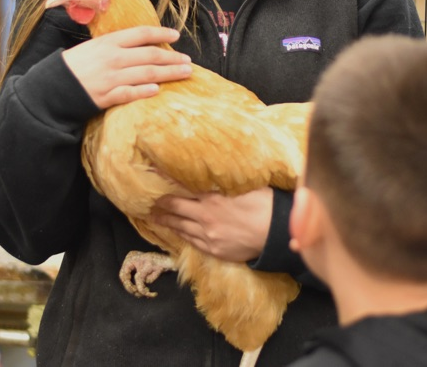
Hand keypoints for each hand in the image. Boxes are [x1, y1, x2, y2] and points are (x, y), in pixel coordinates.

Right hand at [62, 26, 191, 108]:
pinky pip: (130, 93)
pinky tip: (158, 90)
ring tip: (184, 73)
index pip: (141, 34)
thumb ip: (116, 45)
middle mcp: (113, 58)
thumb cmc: (75, 64)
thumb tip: (142, 44)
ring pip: (147, 74)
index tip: (176, 36)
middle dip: (173, 58)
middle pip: (150, 56)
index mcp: (109, 42)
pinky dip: (145, 91)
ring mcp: (111, 78)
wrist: (53, 86)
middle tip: (188, 61)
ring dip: (169, 73)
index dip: (161, 34)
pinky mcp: (106, 96)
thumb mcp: (94, 47)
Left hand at [151, 187, 273, 261]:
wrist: (276, 234)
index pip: (184, 190)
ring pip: (181, 228)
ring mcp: (209, 236)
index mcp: (213, 199)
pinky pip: (192, 242)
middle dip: (162, 206)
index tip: (156, 178)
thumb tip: (213, 175)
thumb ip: (225, 183)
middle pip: (177, 210)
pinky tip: (177, 232)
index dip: (168, 185)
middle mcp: (206, 218)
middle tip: (150, 202)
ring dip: (167, 222)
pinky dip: (182, 235)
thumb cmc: (264, 204)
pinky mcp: (215, 250)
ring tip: (155, 217)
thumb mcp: (244, 186)